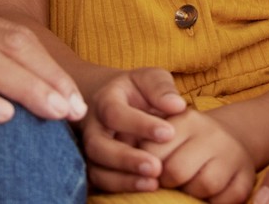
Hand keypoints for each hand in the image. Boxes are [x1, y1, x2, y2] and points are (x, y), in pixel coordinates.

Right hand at [83, 66, 186, 193]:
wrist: (118, 102)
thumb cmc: (140, 91)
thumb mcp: (151, 79)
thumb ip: (162, 88)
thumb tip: (176, 105)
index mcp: (105, 100)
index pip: (115, 114)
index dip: (140, 125)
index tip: (169, 133)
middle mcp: (92, 127)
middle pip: (98, 146)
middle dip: (126, 159)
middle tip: (156, 167)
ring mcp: (91, 150)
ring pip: (96, 170)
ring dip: (123, 179)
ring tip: (154, 183)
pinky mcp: (95, 168)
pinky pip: (100, 184)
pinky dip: (121, 188)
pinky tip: (146, 188)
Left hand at [142, 108, 256, 202]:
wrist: (230, 139)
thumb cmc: (187, 142)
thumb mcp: (168, 134)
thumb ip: (147, 147)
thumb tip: (132, 168)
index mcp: (186, 120)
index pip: (154, 151)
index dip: (148, 169)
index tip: (150, 172)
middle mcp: (211, 133)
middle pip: (177, 170)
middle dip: (167, 184)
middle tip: (168, 185)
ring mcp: (232, 154)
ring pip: (205, 184)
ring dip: (191, 195)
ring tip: (187, 190)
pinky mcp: (247, 176)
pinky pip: (229, 198)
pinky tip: (208, 198)